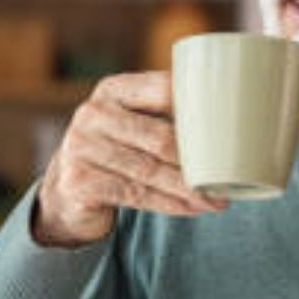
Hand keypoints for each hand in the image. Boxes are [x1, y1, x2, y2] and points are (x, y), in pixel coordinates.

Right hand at [32, 72, 222, 246]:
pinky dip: (170, 204)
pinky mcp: (80, 181)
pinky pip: (136, 194)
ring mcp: (82, 147)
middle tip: (228, 176)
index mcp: (114, 90)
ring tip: (217, 199)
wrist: (67, 184)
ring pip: (150, 171)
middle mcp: (93, 113)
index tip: (230, 124)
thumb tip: (231, 121)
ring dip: (188, 189)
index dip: (197, 107)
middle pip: (158, 138)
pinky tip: (192, 208)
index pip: (162, 90)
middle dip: (197, 161)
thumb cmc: (117, 148)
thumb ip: (165, 113)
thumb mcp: (132, 121)